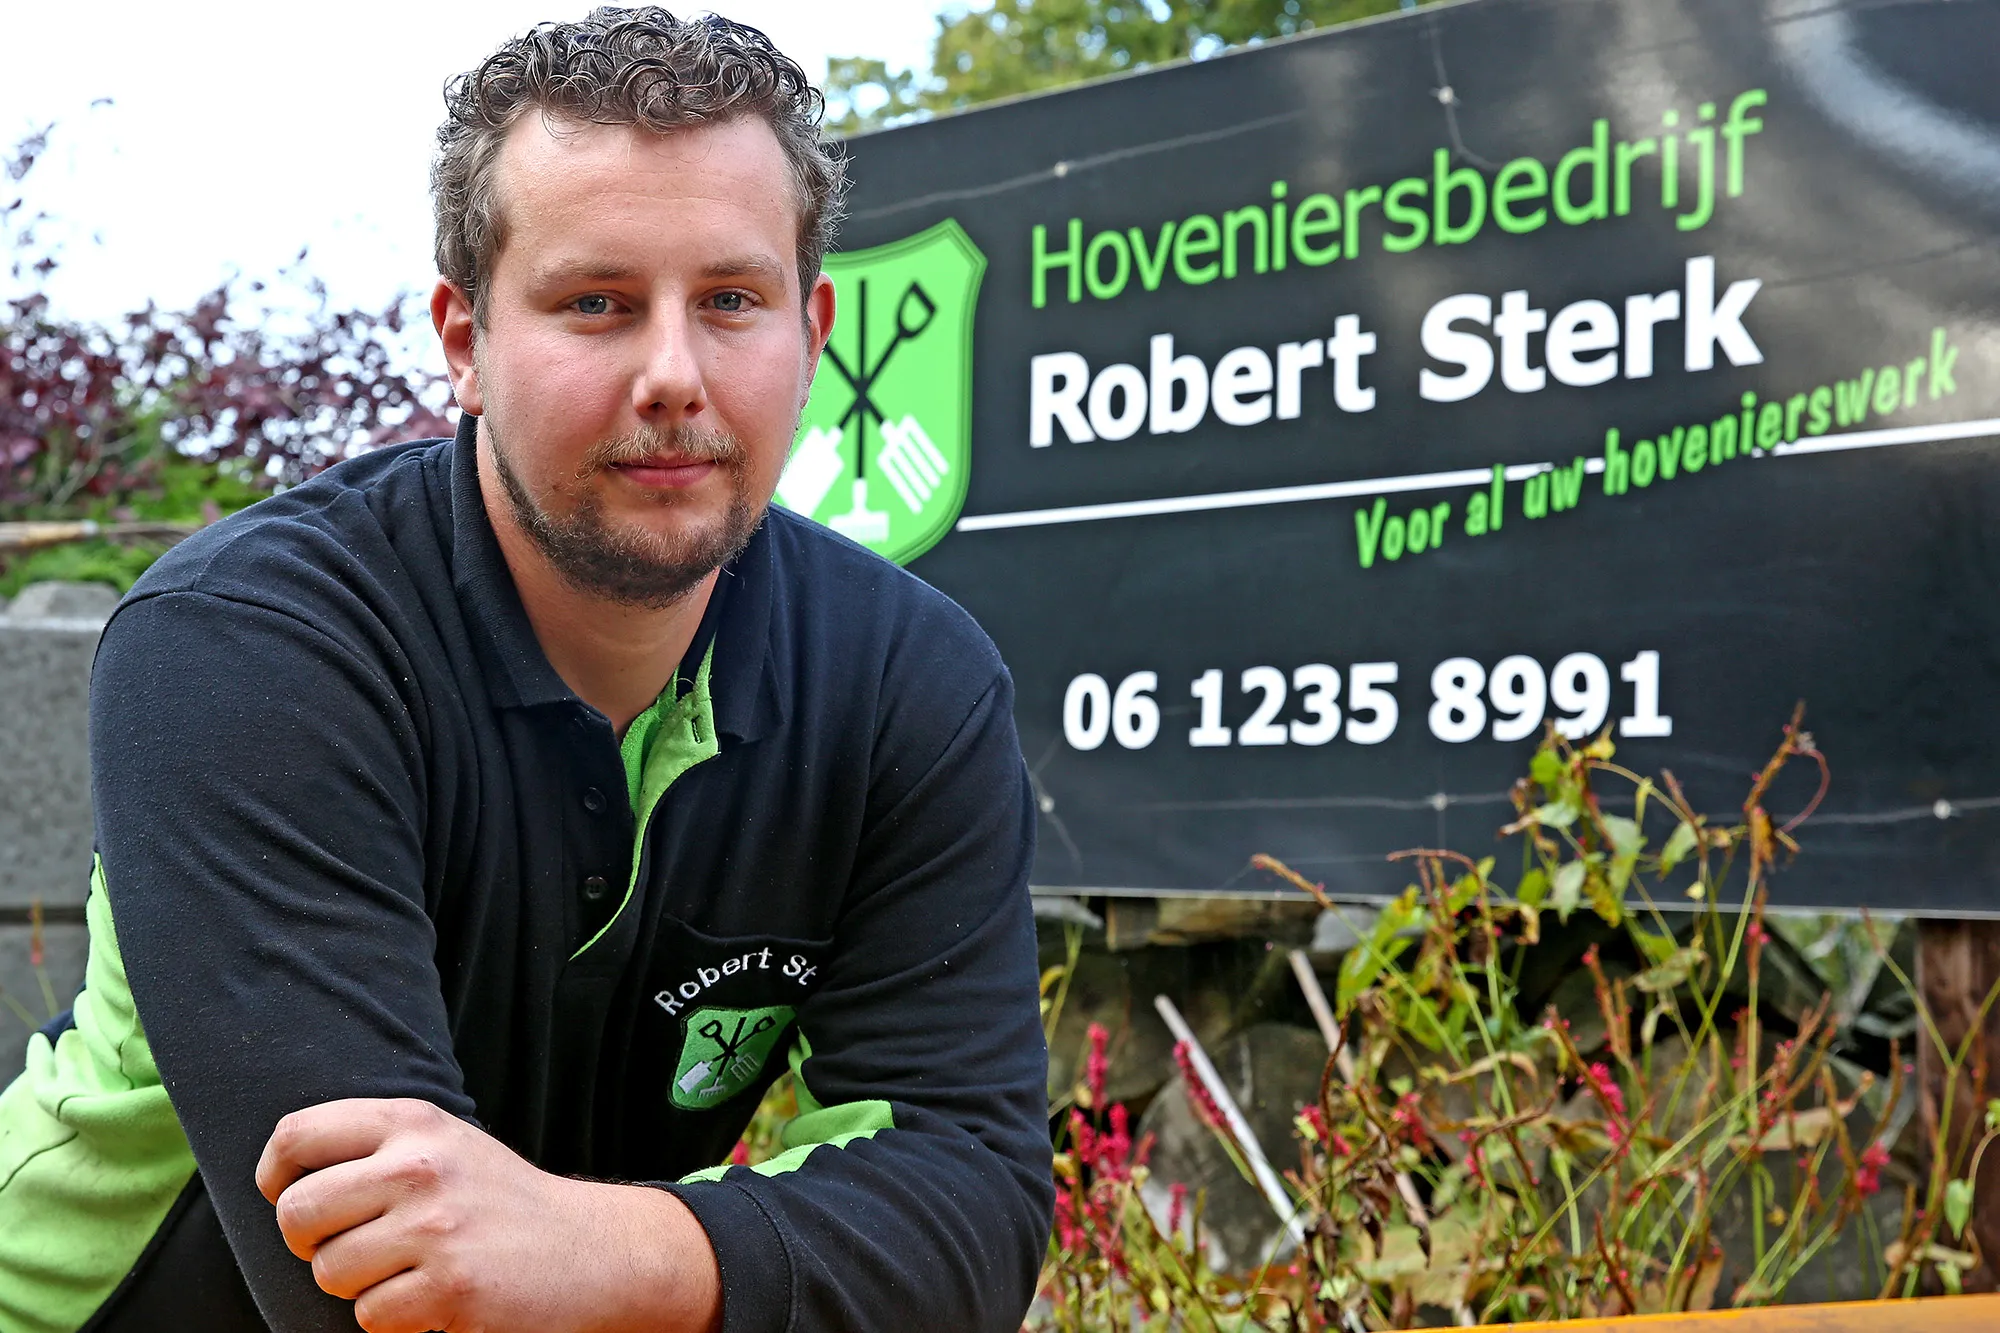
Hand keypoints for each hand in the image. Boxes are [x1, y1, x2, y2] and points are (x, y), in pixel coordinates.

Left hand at [256, 1097, 720, 1332]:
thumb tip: (284, 1173)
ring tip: (410, 1271)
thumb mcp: (448, 1145)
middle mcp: (421, 1167)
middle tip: (350, 1246)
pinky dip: (396, 1318)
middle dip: (310, 1243)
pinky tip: (436, 1297)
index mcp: (415, 1123)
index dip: (275, 1174)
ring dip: (360, 1285)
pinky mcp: (448, 1289)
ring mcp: (436, 1229)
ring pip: (330, 1272)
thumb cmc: (502, 1203)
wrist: (591, 1251)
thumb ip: (378, 1145)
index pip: (298, 1136)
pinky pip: (371, 1317)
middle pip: (298, 1213)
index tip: (287, 1195)